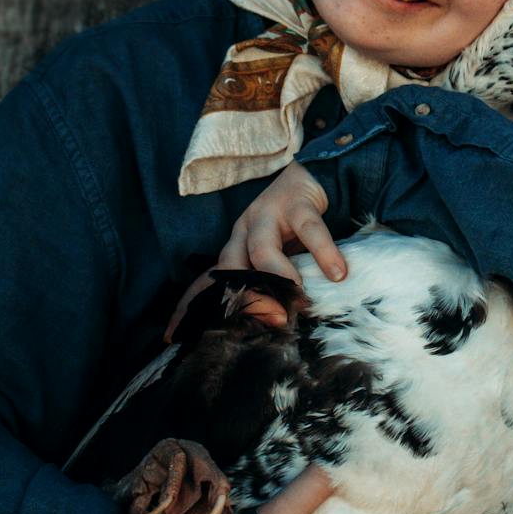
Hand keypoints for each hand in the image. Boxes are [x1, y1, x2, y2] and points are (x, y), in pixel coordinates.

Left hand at [164, 162, 345, 341]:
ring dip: (279, 277)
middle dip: (247, 298)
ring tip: (300, 299)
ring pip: (262, 249)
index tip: (175, 336)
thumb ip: (269, 284)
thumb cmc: (291, 229)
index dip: (191, 307)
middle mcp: (243, 231)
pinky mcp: (297, 202)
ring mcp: (267, 214)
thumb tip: (272, 326)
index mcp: (234, 248)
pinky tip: (337, 273)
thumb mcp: (274, 257)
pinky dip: (324, 254)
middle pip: (231, 267)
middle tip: (271, 323)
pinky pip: (310, 229)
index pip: (207, 281)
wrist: (311, 177)